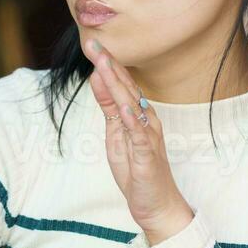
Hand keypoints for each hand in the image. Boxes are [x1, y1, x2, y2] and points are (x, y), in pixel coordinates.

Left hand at [84, 37, 193, 244]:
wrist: (156, 205)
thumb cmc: (136, 170)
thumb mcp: (115, 134)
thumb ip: (108, 106)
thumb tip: (97, 78)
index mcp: (136, 114)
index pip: (120, 83)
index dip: (106, 63)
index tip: (91, 43)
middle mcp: (145, 120)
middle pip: (126, 87)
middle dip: (109, 65)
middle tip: (93, 44)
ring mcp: (148, 137)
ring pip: (132, 105)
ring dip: (118, 85)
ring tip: (103, 66)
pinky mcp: (148, 156)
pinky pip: (140, 136)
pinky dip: (132, 121)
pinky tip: (124, 108)